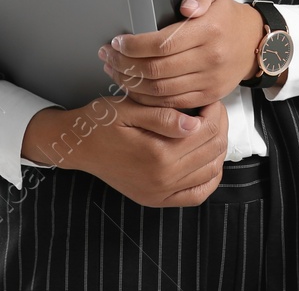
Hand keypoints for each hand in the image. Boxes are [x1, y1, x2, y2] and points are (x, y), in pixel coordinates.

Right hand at [22, 97, 226, 207]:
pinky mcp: (157, 200)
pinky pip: (197, 195)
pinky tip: (208, 159)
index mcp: (157, 154)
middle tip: (212, 110)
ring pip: (211, 171)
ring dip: (218, 147)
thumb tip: (194, 123)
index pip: (206, 131)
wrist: (78, 146)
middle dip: (220, 125)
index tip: (209, 99)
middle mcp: (162, 179)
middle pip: (213, 150)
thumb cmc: (101, 122)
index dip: (214, 111)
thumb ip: (162, 116)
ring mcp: (160, 193)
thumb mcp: (128, 109)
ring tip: (210, 128)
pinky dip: (210, 177)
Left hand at [100, 0, 268, 107]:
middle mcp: (210, 58)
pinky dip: (147, 99)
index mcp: (209, 31)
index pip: (162, 44)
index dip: (134, 46)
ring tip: (114, 71)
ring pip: (160, 90)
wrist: (254, 44)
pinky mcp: (208, 96)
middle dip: (125, 64)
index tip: (118, 42)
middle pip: (156, 69)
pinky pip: (171, 103)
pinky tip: (133, 87)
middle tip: (107, 56)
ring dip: (131, 83)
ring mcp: (209, 80)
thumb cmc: (227, 18)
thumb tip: (186, 7)